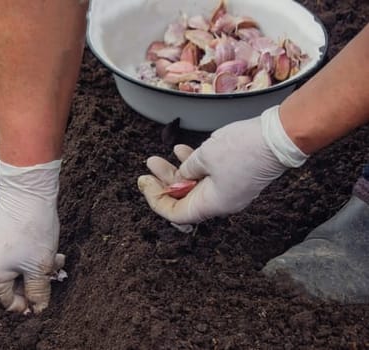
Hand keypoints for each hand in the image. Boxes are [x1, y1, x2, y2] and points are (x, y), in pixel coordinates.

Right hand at [0, 157, 66, 313]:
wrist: (26, 194)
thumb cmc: (32, 232)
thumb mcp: (39, 269)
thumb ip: (37, 293)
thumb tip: (37, 309)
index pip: (6, 302)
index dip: (27, 303)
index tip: (43, 299)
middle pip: (5, 287)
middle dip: (31, 284)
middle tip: (52, 277)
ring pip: (8, 272)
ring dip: (30, 271)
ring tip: (53, 262)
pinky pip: (4, 259)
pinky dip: (23, 260)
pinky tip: (41, 253)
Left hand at [137, 106, 307, 223]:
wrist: (281, 136)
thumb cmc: (245, 147)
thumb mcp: (204, 157)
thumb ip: (186, 170)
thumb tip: (179, 178)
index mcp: (213, 204)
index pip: (176, 213)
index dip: (156, 200)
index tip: (145, 182)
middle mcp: (222, 202)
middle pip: (184, 199)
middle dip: (163, 182)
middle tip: (148, 168)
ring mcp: (231, 189)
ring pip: (195, 185)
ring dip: (175, 171)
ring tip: (158, 157)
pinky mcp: (237, 176)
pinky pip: (208, 175)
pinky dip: (193, 165)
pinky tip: (180, 150)